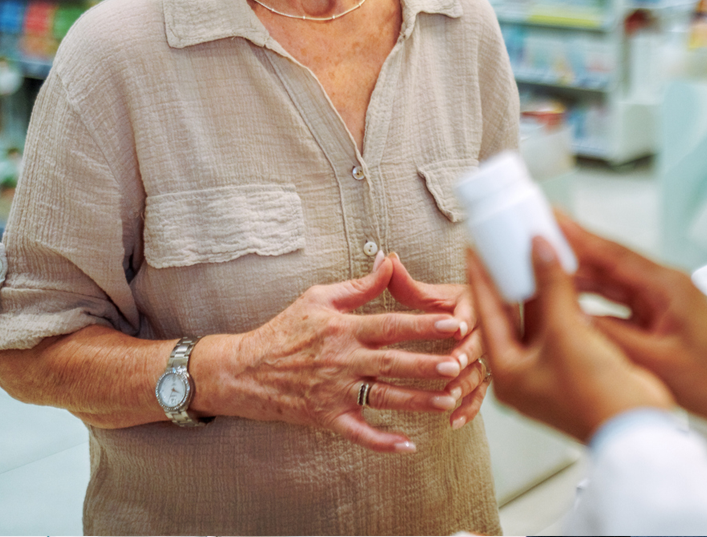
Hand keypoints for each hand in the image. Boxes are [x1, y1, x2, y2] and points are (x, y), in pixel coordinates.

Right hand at [191, 255, 470, 452]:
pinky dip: (383, 441)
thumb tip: (388, 261)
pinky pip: (360, 432)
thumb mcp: (319, 297)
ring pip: (385, 397)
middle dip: (428, 363)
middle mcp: (343, 360)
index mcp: (343, 328)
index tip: (453, 322)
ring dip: (418, 400)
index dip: (424, 323)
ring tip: (449, 399)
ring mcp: (336, 392)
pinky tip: (409, 445)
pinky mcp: (328, 418)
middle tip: (459, 363)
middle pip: (394, 362)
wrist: (246, 370)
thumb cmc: (285, 329)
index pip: (391, 325)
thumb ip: (359, 285)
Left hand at [386, 253, 489, 430]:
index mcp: (470, 304)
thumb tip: (384, 259)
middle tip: (453, 365)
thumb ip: (405, 282)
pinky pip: (478, 395)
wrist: (467, 320)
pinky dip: (468, 408)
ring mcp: (483, 357)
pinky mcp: (481, 377)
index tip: (456, 326)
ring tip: (450, 396)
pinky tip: (454, 420)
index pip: (472, 309)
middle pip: (478, 343)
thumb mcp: (426, 294)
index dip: (465, 318)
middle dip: (466, 353)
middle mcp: (481, 330)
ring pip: (479, 372)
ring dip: (465, 385)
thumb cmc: (444, 305)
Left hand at [468, 238, 672, 442]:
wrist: (636, 430)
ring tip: (532, 250)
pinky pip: (561, 324)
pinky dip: (560, 300)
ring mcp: (550, 369)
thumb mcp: (566, 333)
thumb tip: (538, 248)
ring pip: (538, 317)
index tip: (475, 249)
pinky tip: (561, 274)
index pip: (487, 313)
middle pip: (511, 314)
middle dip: (510, 279)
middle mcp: (525, 371)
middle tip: (504, 245)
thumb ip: (551, 286)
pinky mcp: (575, 364)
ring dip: (538, 287)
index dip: (481, 278)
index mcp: (508, 371)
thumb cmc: (593, 397)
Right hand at [555, 213, 706, 445]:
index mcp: (667, 286)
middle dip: (572, 248)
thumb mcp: (656, 362)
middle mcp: (664, 284)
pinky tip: (572, 296)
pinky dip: (595, 296)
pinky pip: (620, 298)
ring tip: (545, 262)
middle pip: (609, 261)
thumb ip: (612, 336)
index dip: (578, 235)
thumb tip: (573, 318)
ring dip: (581, 272)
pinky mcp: (659, 312)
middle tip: (537, 234)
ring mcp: (661, 298)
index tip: (551, 218)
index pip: (613, 254)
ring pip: (612, 279)